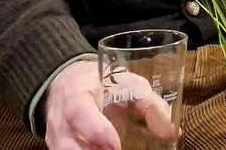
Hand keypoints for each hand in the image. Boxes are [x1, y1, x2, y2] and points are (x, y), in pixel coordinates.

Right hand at [44, 59, 176, 149]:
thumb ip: (149, 104)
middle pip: (66, 144)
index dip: (95, 130)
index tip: (115, 145)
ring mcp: (53, 137)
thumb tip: (172, 132)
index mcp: (76, 92)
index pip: (78, 111)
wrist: (68, 84)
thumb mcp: (128, 84)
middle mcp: (59, 118)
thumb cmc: (104, 83)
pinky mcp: (55, 149)